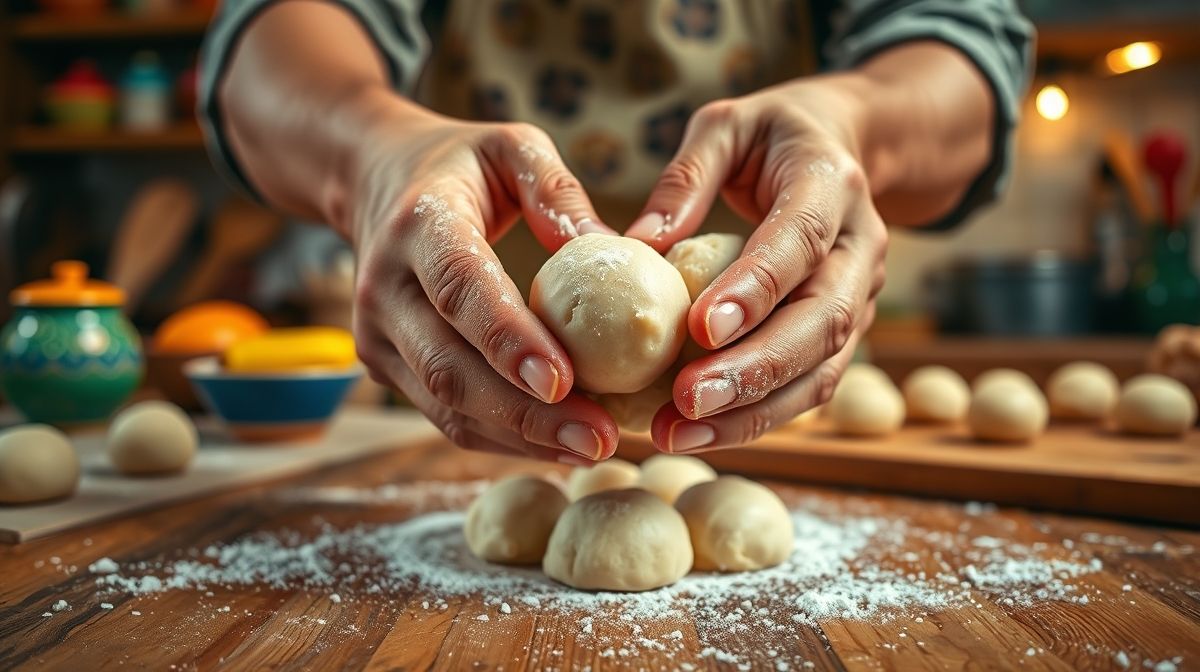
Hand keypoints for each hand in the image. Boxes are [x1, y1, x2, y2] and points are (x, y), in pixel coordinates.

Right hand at [347, 97, 619, 462]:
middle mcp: (384, 287)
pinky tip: (559, 444)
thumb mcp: (511, 147)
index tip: (563, 381)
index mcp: (417, 225)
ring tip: (592, 447)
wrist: (372, 182)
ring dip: (520, 436)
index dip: (508, 339)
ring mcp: (378, 336)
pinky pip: (446, 416)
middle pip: (450, 365)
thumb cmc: (460, 166)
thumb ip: (557, 187)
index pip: (460, 288)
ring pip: (447, 406)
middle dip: (526, 412)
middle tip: (599, 437)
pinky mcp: (386, 367)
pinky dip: (504, 438)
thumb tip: (614, 249)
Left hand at [626, 78, 888, 452]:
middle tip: (686, 402)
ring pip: (823, 370)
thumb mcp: (726, 126)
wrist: (847, 148)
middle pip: (823, 322)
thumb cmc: (773, 136)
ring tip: (679, 434)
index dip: (756, 289)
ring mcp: (861, 297)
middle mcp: (861, 248)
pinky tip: (699, 433)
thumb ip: (685, 177)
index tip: (701, 328)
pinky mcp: (843, 333)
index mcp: (831, 185)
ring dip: (754, 412)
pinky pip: (809, 386)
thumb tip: (636, 243)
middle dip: (755, 370)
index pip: (800, 242)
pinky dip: (757, 417)